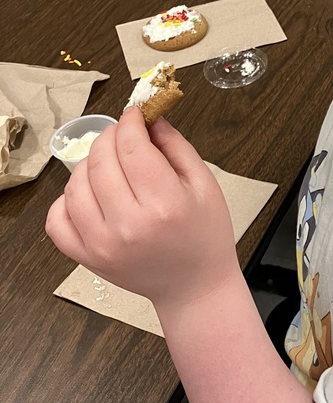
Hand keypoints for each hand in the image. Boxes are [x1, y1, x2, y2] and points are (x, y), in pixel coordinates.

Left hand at [46, 108, 239, 310]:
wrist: (194, 287)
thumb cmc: (205, 236)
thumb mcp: (205, 184)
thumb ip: (177, 147)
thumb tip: (150, 119)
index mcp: (164, 204)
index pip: (132, 147)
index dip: (130, 122)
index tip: (135, 115)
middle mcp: (128, 225)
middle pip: (101, 161)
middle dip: (111, 137)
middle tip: (123, 134)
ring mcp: (102, 244)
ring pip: (75, 185)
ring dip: (90, 164)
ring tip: (109, 164)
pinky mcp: (87, 258)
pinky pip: (57, 219)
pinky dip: (66, 199)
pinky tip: (89, 194)